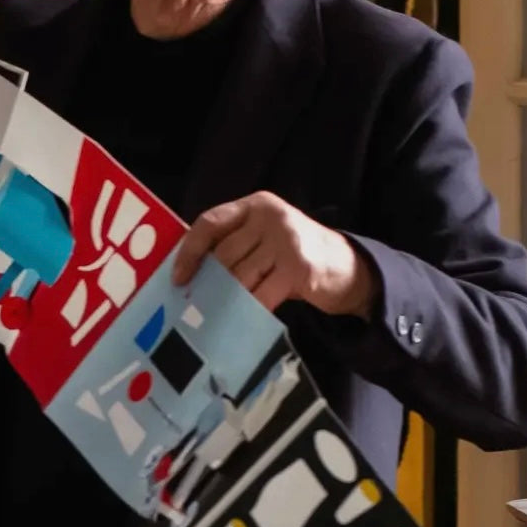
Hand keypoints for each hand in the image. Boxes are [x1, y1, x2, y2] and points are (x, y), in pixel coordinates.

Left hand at [172, 192, 378, 317]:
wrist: (348, 267)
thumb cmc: (297, 256)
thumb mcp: (267, 237)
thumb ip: (237, 243)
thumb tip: (194, 273)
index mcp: (256, 205)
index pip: (210, 222)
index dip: (190, 252)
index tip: (178, 278)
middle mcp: (270, 216)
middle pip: (224, 254)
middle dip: (209, 283)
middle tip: (197, 306)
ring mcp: (286, 240)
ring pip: (240, 277)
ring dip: (226, 301)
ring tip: (215, 317)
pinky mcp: (298, 267)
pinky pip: (262, 294)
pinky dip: (249, 310)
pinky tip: (243, 321)